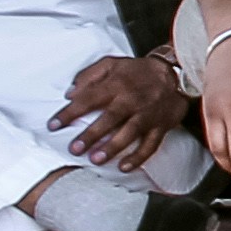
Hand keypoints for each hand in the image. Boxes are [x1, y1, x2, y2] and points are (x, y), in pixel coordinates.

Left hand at [54, 52, 188, 169]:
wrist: (177, 73)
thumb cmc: (138, 71)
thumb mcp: (111, 64)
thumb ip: (88, 76)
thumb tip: (70, 94)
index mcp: (117, 84)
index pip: (89, 98)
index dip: (70, 113)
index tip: (53, 125)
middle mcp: (132, 100)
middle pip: (110, 118)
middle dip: (92, 134)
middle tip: (75, 149)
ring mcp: (148, 114)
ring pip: (131, 132)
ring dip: (114, 147)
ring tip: (96, 159)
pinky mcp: (161, 126)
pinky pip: (151, 144)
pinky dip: (139, 156)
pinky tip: (124, 167)